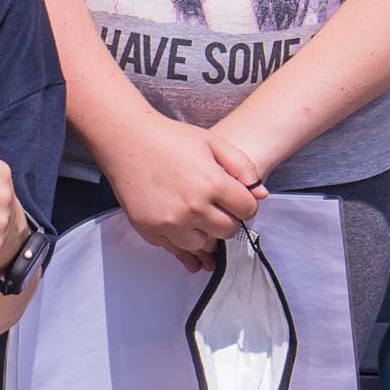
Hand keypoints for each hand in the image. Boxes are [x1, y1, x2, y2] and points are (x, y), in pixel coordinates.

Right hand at [104, 109, 262, 263]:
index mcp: (212, 184)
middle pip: (228, 231)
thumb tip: (262, 193)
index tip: (240, 200)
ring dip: (209, 235)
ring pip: (205, 245)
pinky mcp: (151, 231)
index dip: (247, 205)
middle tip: (223, 210)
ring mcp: (170, 223)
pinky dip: (188, 249)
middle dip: (231, 221)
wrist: (128, 142)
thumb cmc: (171, 139)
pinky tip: (194, 247)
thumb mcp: (214, 143)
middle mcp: (192, 208)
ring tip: (204, 220)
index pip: (247, 210)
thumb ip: (242, 166)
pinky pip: (177, 251)